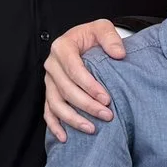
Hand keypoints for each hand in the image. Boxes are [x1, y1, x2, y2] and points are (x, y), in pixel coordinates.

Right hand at [43, 19, 126, 141]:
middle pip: (66, 90)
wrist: (85, 42)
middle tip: (107, 115)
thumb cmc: (93, 37)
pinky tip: (65, 138)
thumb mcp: (102, 28)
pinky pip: (48, 112)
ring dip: (73, 119)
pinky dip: (55, 126)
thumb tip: (118, 54)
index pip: (74, 70)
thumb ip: (110, 38)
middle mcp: (52, 65)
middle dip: (87, 105)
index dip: (90, 86)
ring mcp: (49, 81)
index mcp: (62, 47)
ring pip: (56, 104)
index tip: (106, 98)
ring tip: (92, 129)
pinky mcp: (50, 93)